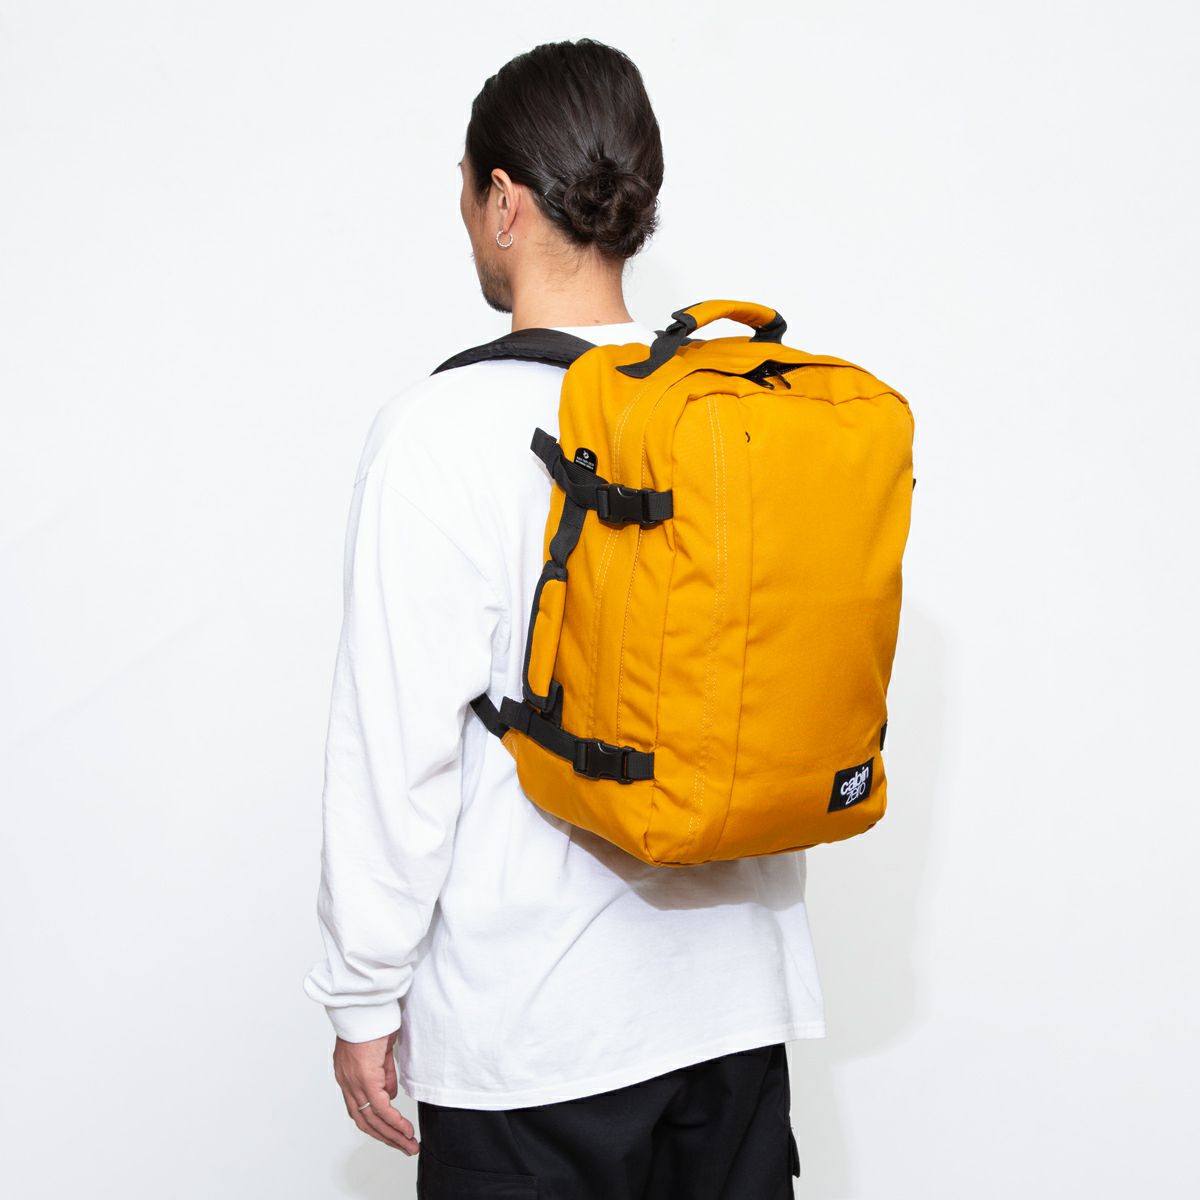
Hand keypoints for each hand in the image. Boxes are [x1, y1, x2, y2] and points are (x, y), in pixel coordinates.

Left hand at [333, 1030, 419, 1153]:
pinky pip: (380, 1108)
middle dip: (387, 1138)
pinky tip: (405, 1131)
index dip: (377, 1125)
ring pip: (372, 1119)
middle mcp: (347, 1082)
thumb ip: (383, 1073)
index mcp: (348, 1075)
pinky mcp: (364, 1078)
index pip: (359, 1110)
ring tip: (409, 1145)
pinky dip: (394, 1122)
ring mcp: (353, 1082)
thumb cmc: (372, 1019)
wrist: (365, 1004)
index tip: (393, 1135)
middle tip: (405, 1147)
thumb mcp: (379, 1050)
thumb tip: (389, 1095)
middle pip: (365, 1121)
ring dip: (392, 1135)